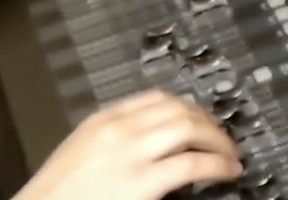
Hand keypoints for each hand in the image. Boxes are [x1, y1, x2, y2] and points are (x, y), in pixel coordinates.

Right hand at [14, 90, 243, 199]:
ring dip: (218, 140)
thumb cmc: (58, 195)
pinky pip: (192, 164)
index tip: (201, 117)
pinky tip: (226, 171)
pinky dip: (217, 164)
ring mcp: (131, 154)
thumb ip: (111, 141)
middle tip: (222, 136)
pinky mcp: (143, 182)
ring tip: (230, 154)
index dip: (188, 106)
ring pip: (189, 129)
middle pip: (177, 109)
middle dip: (208, 121)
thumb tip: (149, 143)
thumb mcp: (81, 153)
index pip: (155, 98)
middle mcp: (118, 130)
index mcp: (101, 121)